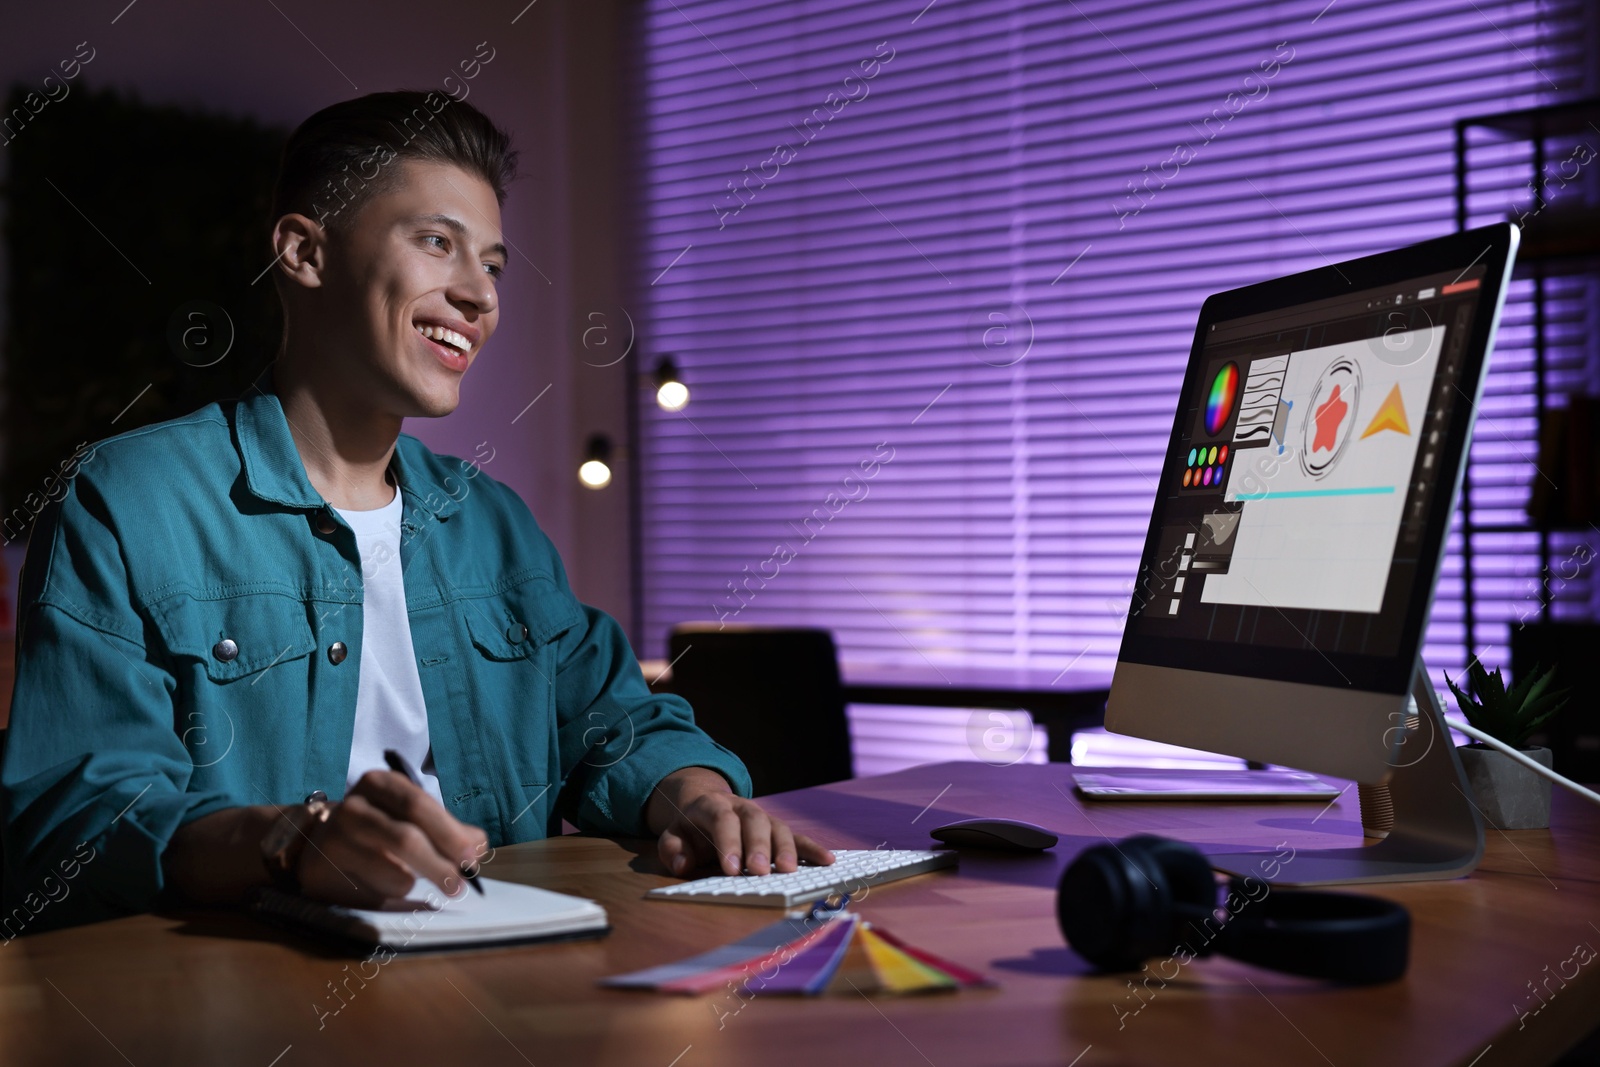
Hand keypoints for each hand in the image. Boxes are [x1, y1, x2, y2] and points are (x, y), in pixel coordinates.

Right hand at [294, 770, 489, 906]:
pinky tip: (393, 883)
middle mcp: (355, 806)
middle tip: (461, 883)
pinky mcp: (326, 870)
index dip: (450, 832)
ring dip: (418, 882)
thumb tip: (478, 846)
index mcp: (381, 783)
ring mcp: (336, 838)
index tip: (474, 855)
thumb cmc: (378, 828)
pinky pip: (375, 889)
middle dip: (441, 864)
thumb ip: (446, 829)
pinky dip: (396, 891)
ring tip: (425, 880)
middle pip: (406, 837)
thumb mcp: (411, 817)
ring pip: (393, 870)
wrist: (320, 844)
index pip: (420, 805)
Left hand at [647, 767, 833, 876]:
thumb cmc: (691, 828)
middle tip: (759, 872)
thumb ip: (673, 849)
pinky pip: (798, 837)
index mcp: (713, 806)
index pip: (723, 820)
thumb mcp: (673, 836)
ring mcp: (764, 818)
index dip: (728, 842)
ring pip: (779, 827)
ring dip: (786, 849)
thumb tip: (681, 865)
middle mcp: (743, 807)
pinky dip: (812, 848)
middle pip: (755, 821)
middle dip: (758, 847)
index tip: (731, 869)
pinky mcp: (779, 830)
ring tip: (788, 872)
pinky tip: (827, 860)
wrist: (707, 806)